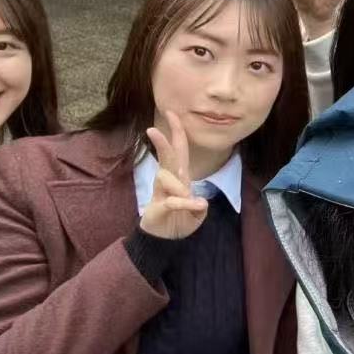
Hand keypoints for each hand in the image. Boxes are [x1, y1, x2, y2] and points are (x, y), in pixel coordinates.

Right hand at [140, 112, 208, 240]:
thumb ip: (198, 205)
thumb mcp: (197, 212)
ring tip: (190, 206)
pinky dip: (186, 203)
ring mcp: (162, 193)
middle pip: (168, 156)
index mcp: (179, 177)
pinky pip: (174, 200)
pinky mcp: (159, 206)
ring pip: (170, 179)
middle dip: (163, 141)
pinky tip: (197, 204)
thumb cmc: (180, 220)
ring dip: (181, 189)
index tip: (172, 113)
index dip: (177, 132)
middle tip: (153, 128)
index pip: (179, 151)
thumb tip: (200, 201)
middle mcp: (169, 181)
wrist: (166, 240)